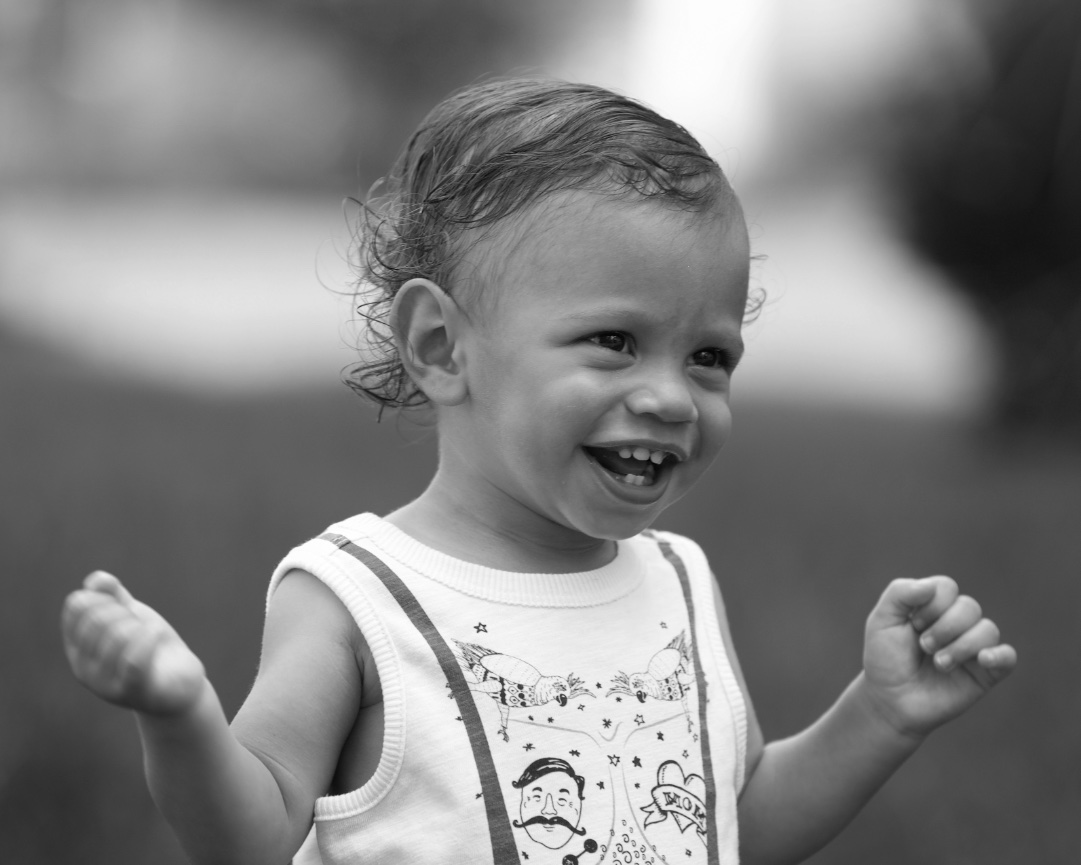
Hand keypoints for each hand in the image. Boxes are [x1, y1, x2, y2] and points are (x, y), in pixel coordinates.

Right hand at [61, 571, 206, 715]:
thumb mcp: (131, 615)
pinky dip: (150, 638)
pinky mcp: (131, 693)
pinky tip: (158, 634)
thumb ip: (113, 595)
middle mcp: (82, 667)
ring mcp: (103, 684)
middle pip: (97, 618)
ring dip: (141, 626)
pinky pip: (134, 659)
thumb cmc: (151, 646)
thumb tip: (96, 579)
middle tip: (140, 625)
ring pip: (118, 635)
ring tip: (151, 634)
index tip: (123, 607)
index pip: (77, 607)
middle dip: (125, 611)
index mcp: (77, 646)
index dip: (105, 596)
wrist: (179, 684)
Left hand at [861, 576, 1016, 739]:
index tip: (914, 624)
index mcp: (934, 606)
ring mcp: (973, 647)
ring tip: (939, 664)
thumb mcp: (881, 620)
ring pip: (988, 629)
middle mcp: (957, 623)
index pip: (947, 588)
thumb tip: (931, 586)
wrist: (890, 700)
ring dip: (960, 645)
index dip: (932, 605)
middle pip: (969, 607)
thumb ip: (899, 593)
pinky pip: (1008, 657)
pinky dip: (999, 655)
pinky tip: (982, 660)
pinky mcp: (985, 673)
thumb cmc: (885, 659)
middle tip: (924, 646)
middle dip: (944, 627)